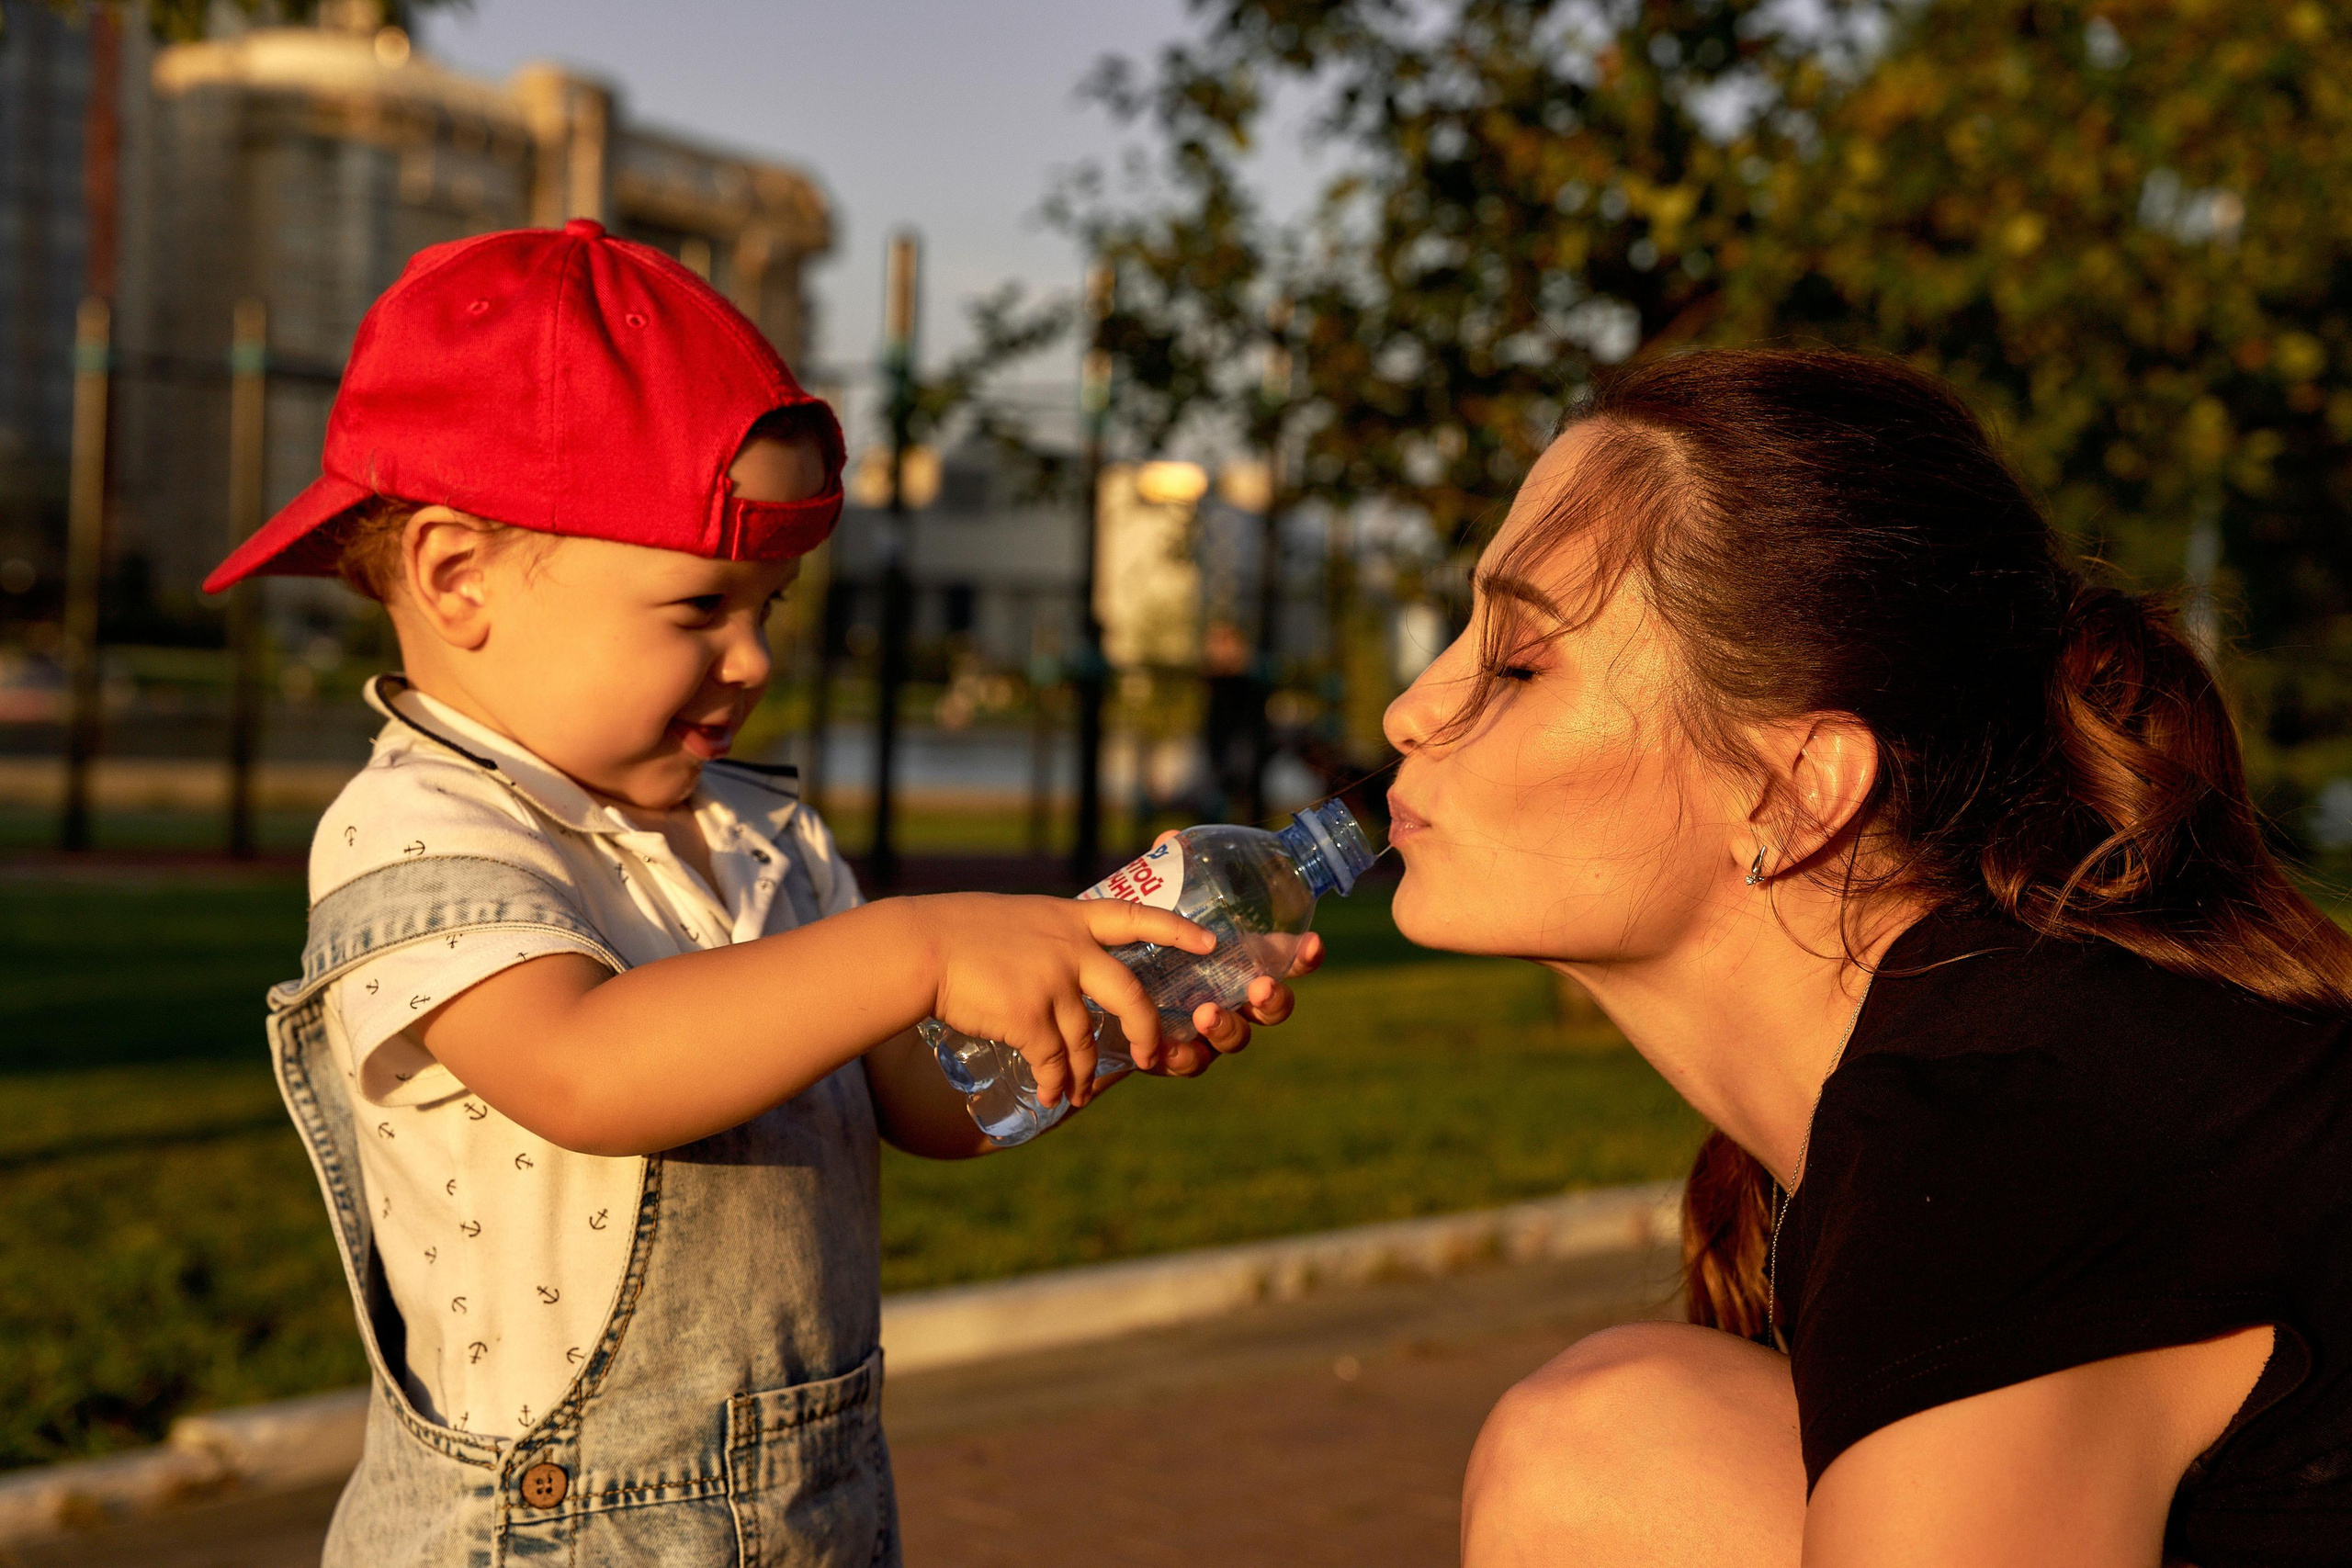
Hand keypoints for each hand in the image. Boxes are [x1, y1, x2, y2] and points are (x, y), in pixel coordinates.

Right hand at [916, 891, 1213, 1110]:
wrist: (920, 948)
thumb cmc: (958, 930)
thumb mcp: (1016, 919)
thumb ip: (1050, 940)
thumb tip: (1065, 966)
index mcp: (1070, 918)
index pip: (1138, 917)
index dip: (1178, 930)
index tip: (1211, 942)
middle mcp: (1070, 949)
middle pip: (1130, 996)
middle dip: (1147, 1032)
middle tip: (1151, 1057)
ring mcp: (1052, 983)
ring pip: (1085, 1040)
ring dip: (1083, 1073)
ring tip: (1076, 1093)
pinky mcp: (1029, 1016)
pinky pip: (1054, 1062)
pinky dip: (1056, 1084)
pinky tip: (1052, 1097)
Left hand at [1117, 828, 1325, 1077]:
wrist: (1085, 990)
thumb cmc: (1127, 943)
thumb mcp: (1143, 907)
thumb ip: (1163, 877)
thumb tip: (1169, 838)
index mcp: (1233, 960)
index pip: (1279, 958)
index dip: (1303, 955)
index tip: (1312, 943)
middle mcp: (1229, 996)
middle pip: (1271, 1007)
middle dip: (1274, 999)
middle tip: (1260, 987)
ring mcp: (1204, 1031)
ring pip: (1234, 1038)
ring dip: (1227, 1027)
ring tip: (1206, 1014)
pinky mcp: (1171, 1055)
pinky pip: (1188, 1063)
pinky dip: (1182, 1057)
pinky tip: (1168, 1051)